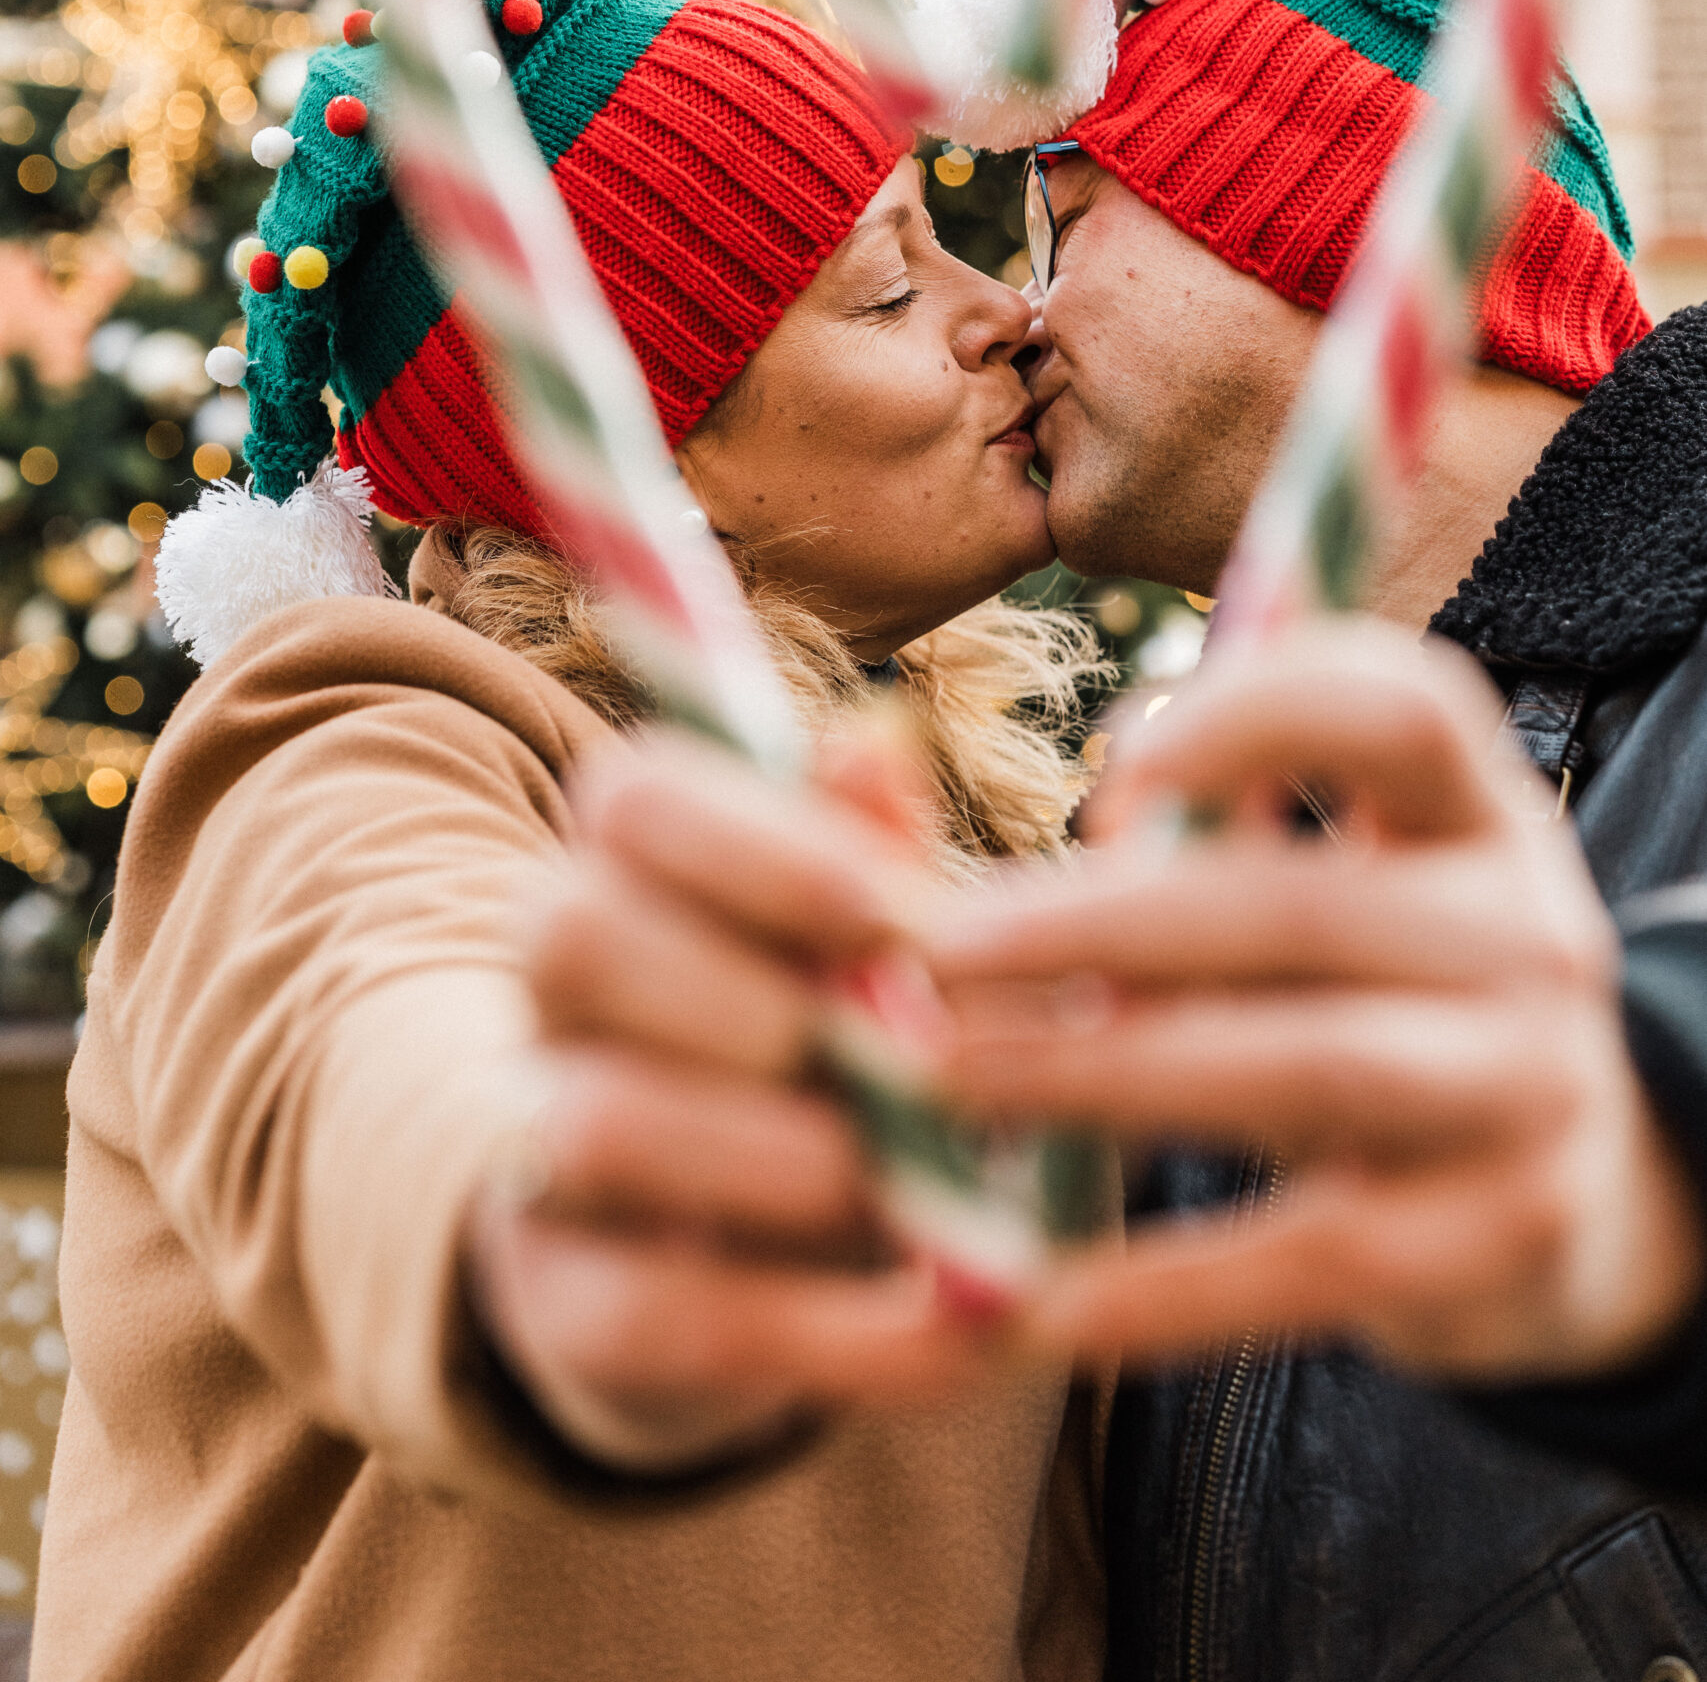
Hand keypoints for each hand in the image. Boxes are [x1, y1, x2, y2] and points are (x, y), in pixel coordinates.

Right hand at [465, 728, 989, 1474]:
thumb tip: (871, 744)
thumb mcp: (877, 950)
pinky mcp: (569, 1304)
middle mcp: (557, 995)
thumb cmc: (849, 1047)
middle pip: (569, 933)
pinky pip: (664, 1314)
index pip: (626, 795)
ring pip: (593, 1119)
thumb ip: (876, 859)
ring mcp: (538, 1149)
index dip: (759, 845)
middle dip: (752, 998)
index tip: (899, 917)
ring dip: (774, 1154)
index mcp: (631, 869)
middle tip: (906, 1061)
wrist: (781, 1254)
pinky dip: (835, 1333)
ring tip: (907, 1187)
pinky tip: (957, 1334)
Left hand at [926, 619, 1705, 1383]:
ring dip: (1103, 1072)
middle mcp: (1533, 933)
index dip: (1259, 715)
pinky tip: (1041, 1297)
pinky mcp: (1506, 1239)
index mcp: (1478, 812)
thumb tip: (917, 775)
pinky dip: (1167, 1284)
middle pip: (1306, 906)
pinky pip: (1314, 1256)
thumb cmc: (1375, 995)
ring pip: (1304, 1067)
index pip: (1409, 706)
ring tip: (948, 1085)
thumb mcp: (1325, 883)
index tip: (1112, 768)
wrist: (1572, 1198)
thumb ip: (1181, 820)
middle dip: (1099, 925)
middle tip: (937, 956)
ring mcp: (1533, 1088)